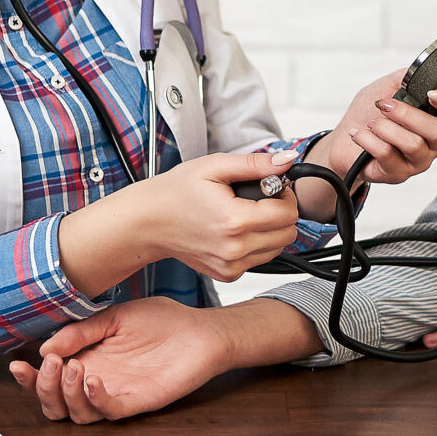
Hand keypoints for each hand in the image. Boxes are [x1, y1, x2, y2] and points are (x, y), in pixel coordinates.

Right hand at [9, 298, 227, 423]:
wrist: (199, 329)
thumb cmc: (160, 321)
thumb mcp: (113, 317)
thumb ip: (80, 332)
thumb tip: (44, 347)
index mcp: (85, 361)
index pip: (48, 380)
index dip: (29, 379)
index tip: (17, 365)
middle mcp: (96, 382)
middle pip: (56, 405)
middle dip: (43, 389)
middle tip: (50, 365)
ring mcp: (116, 394)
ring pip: (77, 414)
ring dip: (67, 394)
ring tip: (72, 367)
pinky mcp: (137, 402)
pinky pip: (109, 412)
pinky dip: (95, 399)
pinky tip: (93, 380)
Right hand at [128, 148, 302, 280]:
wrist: (148, 222)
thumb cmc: (176, 193)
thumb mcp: (215, 167)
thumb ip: (256, 164)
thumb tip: (287, 161)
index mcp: (235, 221)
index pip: (288, 213)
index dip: (284, 194)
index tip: (269, 186)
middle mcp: (235, 249)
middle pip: (288, 233)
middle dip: (280, 212)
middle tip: (259, 199)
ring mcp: (231, 265)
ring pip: (278, 247)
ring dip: (271, 229)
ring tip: (246, 213)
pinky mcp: (228, 274)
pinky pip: (260, 259)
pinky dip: (256, 243)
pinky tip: (236, 230)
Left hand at [318, 69, 436, 190]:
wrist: (344, 140)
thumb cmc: (368, 114)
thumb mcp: (387, 86)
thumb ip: (407, 78)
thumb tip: (420, 72)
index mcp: (435, 118)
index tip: (432, 95)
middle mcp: (432, 142)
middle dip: (407, 114)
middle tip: (385, 106)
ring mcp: (417, 161)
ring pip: (413, 144)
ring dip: (386, 128)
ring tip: (372, 123)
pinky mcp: (398, 174)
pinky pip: (388, 154)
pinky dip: (368, 139)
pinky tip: (361, 134)